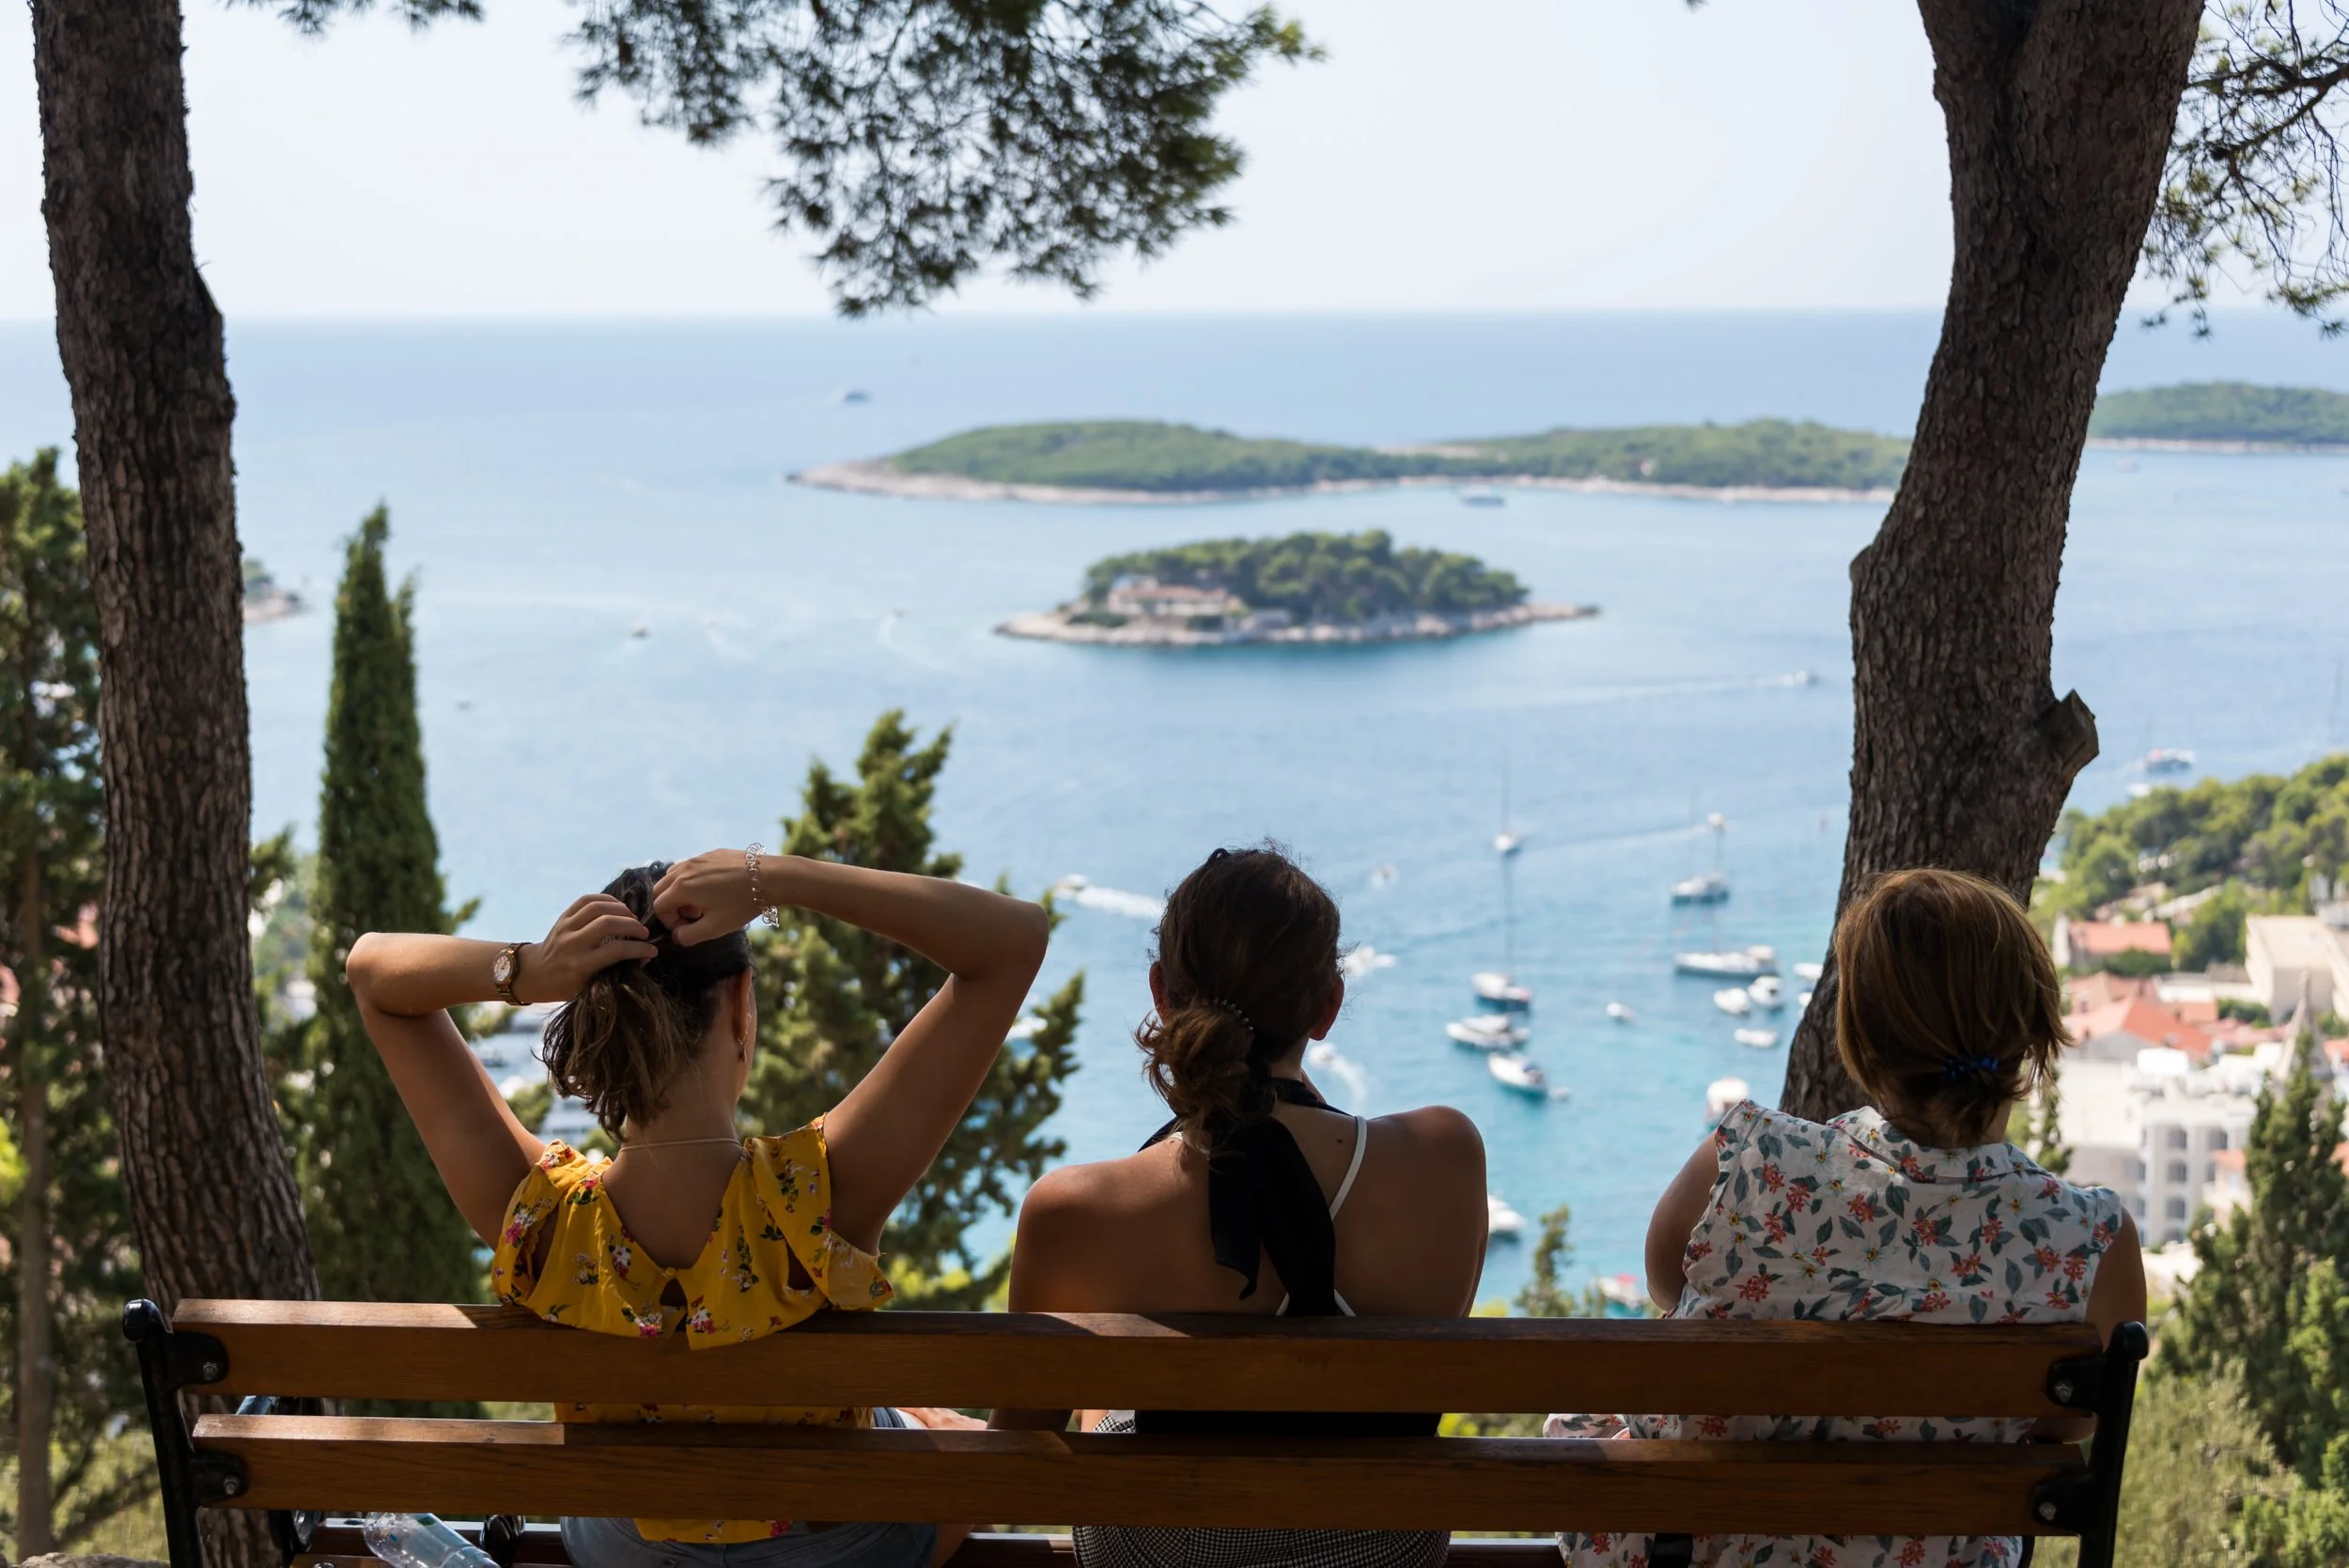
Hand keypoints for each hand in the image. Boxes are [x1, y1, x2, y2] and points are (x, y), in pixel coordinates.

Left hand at [521, 895, 657, 1002]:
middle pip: (607, 923)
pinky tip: (617, 907)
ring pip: (597, 907)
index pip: (615, 950)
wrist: (532, 974)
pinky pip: (586, 900)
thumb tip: (643, 958)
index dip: (639, 948)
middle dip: (632, 925)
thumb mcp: (590, 988)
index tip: (651, 950)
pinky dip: (606, 900)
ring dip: (621, 910)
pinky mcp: (562, 917)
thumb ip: (616, 972)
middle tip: (643, 932)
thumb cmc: (564, 987)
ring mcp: (565, 927)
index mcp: (580, 965)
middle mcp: (572, 943)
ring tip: (632, 918)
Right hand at [652, 848, 771, 945]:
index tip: (689, 929)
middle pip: (661, 889)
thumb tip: (677, 936)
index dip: (670, 923)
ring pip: (674, 876)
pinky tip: (715, 890)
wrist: (771, 877)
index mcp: (681, 887)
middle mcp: (684, 868)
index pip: (659, 907)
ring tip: (703, 904)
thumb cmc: (742, 904)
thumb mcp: (714, 928)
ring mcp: (698, 858)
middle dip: (672, 907)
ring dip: (680, 892)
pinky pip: (691, 867)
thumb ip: (689, 936)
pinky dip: (693, 880)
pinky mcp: (711, 853)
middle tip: (694, 917)